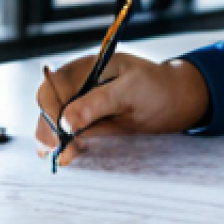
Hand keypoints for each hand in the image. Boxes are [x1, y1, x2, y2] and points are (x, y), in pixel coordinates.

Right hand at [34, 52, 210, 166]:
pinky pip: (65, 133)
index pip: (53, 88)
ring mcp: (80, 102)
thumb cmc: (157, 88)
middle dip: (49, 130)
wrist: (176, 101)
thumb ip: (98, 103)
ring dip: (54, 141)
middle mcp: (78, 83)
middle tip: (64, 152)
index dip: (50, 112)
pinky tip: (68, 155)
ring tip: (69, 155)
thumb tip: (65, 121)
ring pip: (51, 122)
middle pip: (47, 106)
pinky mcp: (86, 120)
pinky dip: (63, 145)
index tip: (60, 137)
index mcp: (87, 68)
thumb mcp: (131, 91)